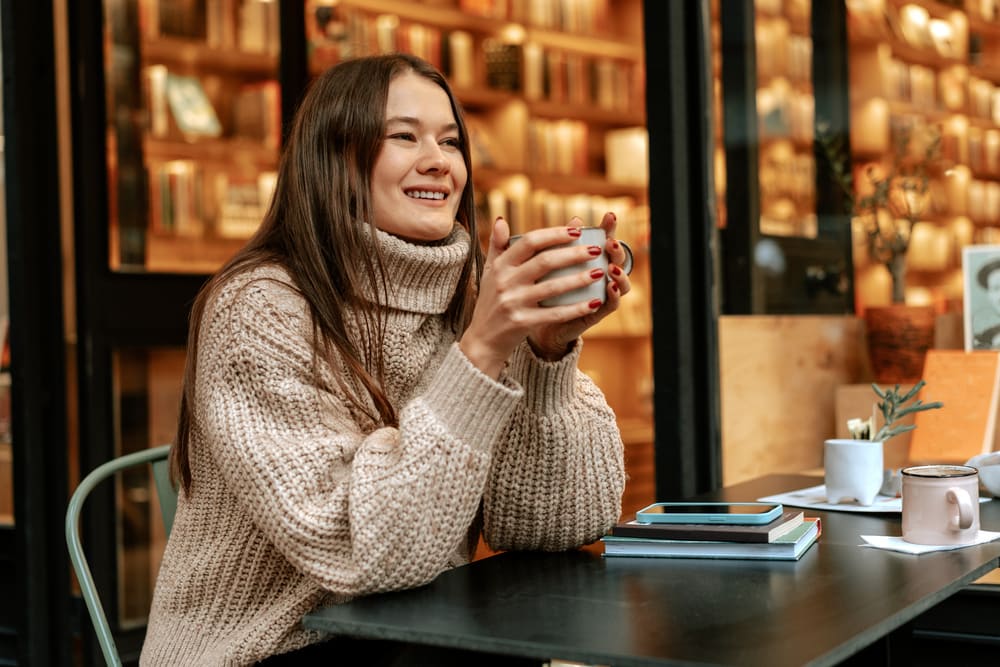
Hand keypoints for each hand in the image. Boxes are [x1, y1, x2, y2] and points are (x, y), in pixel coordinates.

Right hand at [458, 213, 630, 377]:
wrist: (482, 340)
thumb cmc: (491, 301)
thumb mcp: (490, 272)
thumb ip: (497, 246)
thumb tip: (502, 220)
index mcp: (501, 265)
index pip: (530, 242)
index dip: (554, 234)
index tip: (577, 230)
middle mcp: (505, 282)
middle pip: (544, 261)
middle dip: (573, 254)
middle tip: (595, 250)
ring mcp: (513, 303)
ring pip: (552, 287)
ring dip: (579, 279)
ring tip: (599, 273)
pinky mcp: (522, 323)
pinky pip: (554, 314)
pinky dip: (576, 308)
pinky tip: (594, 303)